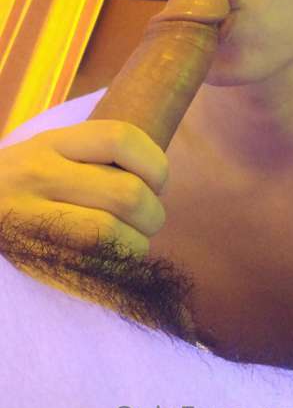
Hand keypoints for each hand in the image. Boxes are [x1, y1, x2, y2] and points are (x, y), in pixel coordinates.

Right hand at [0, 120, 167, 256]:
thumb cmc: (20, 180)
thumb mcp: (48, 151)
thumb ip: (93, 156)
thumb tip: (156, 177)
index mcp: (51, 143)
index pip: (120, 138)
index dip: (154, 162)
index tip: (157, 180)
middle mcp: (39, 175)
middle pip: (125, 193)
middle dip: (153, 213)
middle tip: (148, 219)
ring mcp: (31, 219)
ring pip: (110, 235)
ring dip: (138, 245)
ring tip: (133, 242)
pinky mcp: (29, 258)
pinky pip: (90, 269)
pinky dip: (116, 269)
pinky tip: (114, 262)